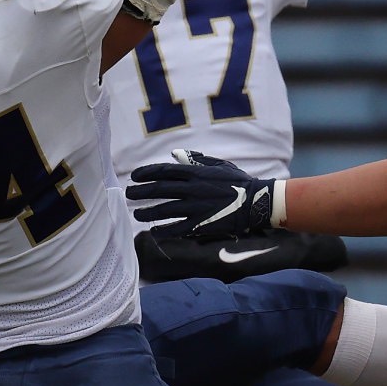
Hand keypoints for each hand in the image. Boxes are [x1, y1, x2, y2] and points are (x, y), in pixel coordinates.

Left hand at [127, 151, 280, 238]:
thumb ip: (196, 159)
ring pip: (164, 210)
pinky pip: (177, 228)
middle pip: (159, 190)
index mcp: (196, 173)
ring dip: (147, 212)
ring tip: (136, 213)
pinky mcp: (202, 224)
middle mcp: (193, 189)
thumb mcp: (219, 164)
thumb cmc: (238, 181)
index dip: (146, 174)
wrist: (257, 201)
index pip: (163, 171)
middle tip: (129, 195)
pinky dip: (164, 230)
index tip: (134, 177)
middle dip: (140, 192)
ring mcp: (196, 207)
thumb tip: (174, 154)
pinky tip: (155, 230)